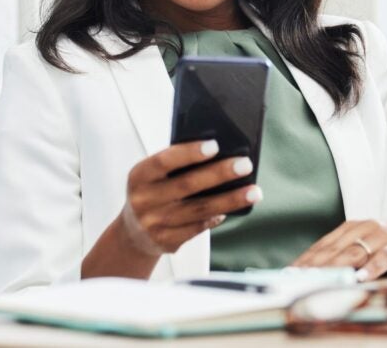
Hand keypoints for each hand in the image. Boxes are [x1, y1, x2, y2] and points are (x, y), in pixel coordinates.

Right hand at [119, 140, 262, 256]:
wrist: (132, 234)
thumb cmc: (152, 192)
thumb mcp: (152, 176)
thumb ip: (175, 164)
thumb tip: (218, 153)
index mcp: (139, 176)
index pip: (164, 161)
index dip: (189, 153)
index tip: (215, 145)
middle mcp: (144, 200)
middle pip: (187, 185)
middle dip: (219, 174)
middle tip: (245, 165)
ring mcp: (155, 224)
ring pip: (200, 210)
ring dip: (230, 200)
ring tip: (254, 191)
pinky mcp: (168, 242)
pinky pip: (199, 227)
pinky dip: (218, 216)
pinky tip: (232, 209)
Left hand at [290, 218, 386, 279]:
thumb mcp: (368, 244)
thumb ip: (347, 255)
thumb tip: (318, 273)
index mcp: (353, 227)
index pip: (324, 245)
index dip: (306, 259)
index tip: (290, 273)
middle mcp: (366, 228)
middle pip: (335, 249)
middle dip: (314, 266)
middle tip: (298, 280)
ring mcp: (384, 236)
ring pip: (355, 252)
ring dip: (336, 267)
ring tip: (320, 280)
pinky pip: (385, 257)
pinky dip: (372, 267)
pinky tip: (361, 277)